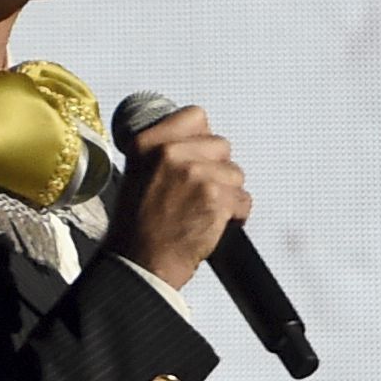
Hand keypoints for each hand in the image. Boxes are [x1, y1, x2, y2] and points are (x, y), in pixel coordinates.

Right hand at [117, 102, 248, 289]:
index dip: (203, 139)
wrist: (141, 263)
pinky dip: (235, 215)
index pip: (196, 117)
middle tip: (200, 193)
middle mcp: (170, 153)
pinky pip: (243, 199)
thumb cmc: (137, 228)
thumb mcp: (138, 174)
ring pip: (235, 173)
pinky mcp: (215, 198)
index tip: (199, 157)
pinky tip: (214, 225)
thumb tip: (196, 142)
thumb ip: (164, 153)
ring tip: (204, 212)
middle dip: (217, 170)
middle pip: (221, 145)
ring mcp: (195, 174)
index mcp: (148, 144)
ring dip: (227, 194)